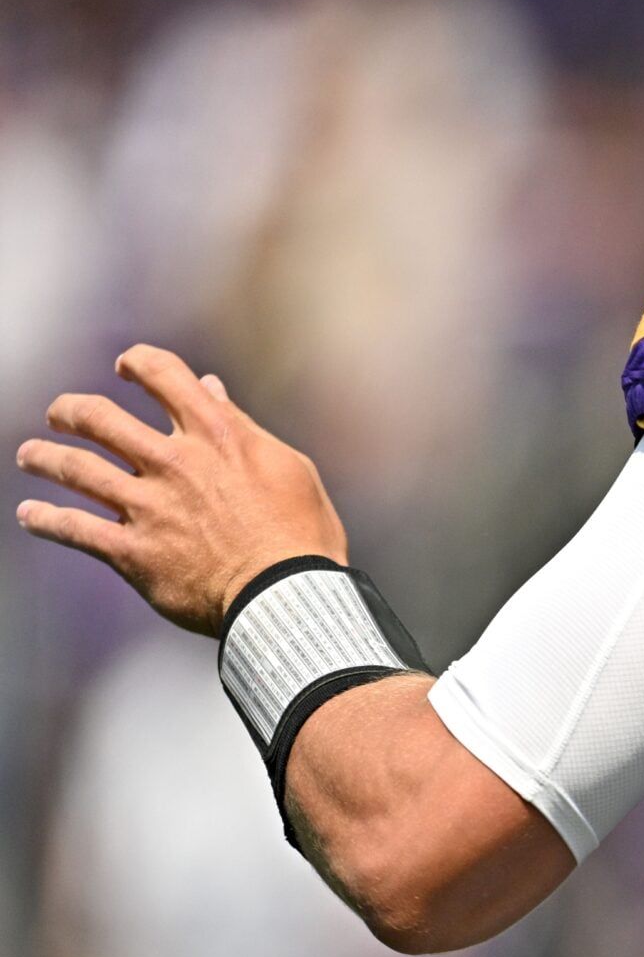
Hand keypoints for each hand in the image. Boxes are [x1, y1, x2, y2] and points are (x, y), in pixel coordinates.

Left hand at [16, 346, 348, 635]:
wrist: (286, 594)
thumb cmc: (300, 531)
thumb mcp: (287, 466)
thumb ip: (242, 426)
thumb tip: (212, 390)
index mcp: (217, 434)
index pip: (165, 375)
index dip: (138, 362)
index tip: (126, 366)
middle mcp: (174, 462)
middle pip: (99, 418)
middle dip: (71, 411)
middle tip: (60, 415)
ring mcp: (147, 507)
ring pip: (75, 468)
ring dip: (44, 457)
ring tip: (30, 455)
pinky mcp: (131, 551)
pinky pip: (73, 529)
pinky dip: (44, 519)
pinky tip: (29, 514)